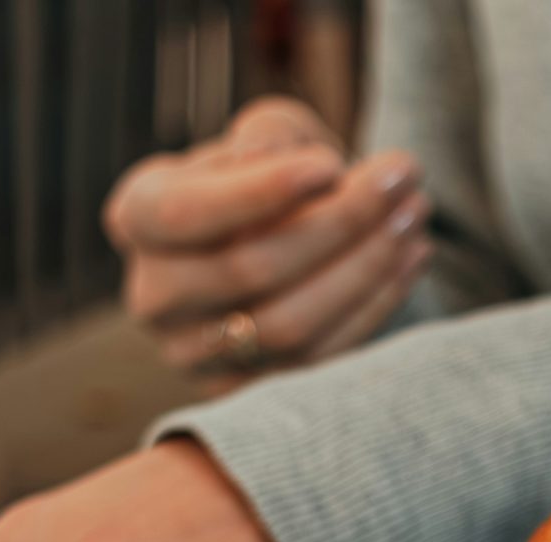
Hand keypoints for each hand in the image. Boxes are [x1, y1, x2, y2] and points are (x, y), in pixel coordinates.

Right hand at [105, 96, 430, 380]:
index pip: (187, 214)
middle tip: (402, 177)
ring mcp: (196, 356)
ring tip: (414, 217)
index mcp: (136, 216)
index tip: (331, 162)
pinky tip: (409, 258)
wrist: (276, 241)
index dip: (260, 192)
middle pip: (250, 269)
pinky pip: (316, 361)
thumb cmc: (268, 175)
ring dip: (366, 268)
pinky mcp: (248, 396)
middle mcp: (154, 295)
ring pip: (289, 325)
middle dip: (340, 221)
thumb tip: (284, 164)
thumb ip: (272, 136)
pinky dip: (372, 307)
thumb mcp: (265, 135)